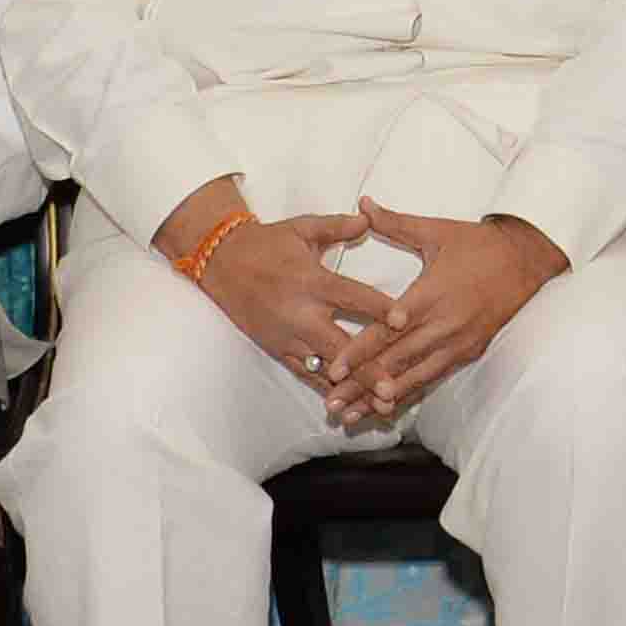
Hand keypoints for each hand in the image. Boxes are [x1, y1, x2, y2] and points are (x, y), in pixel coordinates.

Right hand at [180, 203, 399, 388]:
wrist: (221, 262)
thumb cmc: (268, 243)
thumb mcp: (303, 228)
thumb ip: (337, 226)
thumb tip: (368, 218)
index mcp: (312, 282)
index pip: (352, 297)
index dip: (379, 308)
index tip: (404, 321)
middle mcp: (301, 314)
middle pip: (340, 346)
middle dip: (367, 369)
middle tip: (392, 389)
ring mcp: (288, 337)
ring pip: (325, 368)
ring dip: (353, 388)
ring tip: (380, 407)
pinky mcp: (278, 350)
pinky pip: (306, 374)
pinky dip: (328, 389)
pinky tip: (351, 406)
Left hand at [321, 207, 568, 423]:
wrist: (526, 260)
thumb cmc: (478, 244)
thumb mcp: (436, 230)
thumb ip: (394, 223)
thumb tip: (361, 203)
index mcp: (431, 294)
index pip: (388, 330)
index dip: (359, 351)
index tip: (333, 369)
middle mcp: (444, 325)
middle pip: (395, 361)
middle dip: (361, 384)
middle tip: (332, 403)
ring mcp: (457, 342)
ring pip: (414, 377)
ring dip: (381, 398)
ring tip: (353, 416)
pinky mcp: (468, 352)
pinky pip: (433, 378)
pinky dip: (409, 394)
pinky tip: (388, 408)